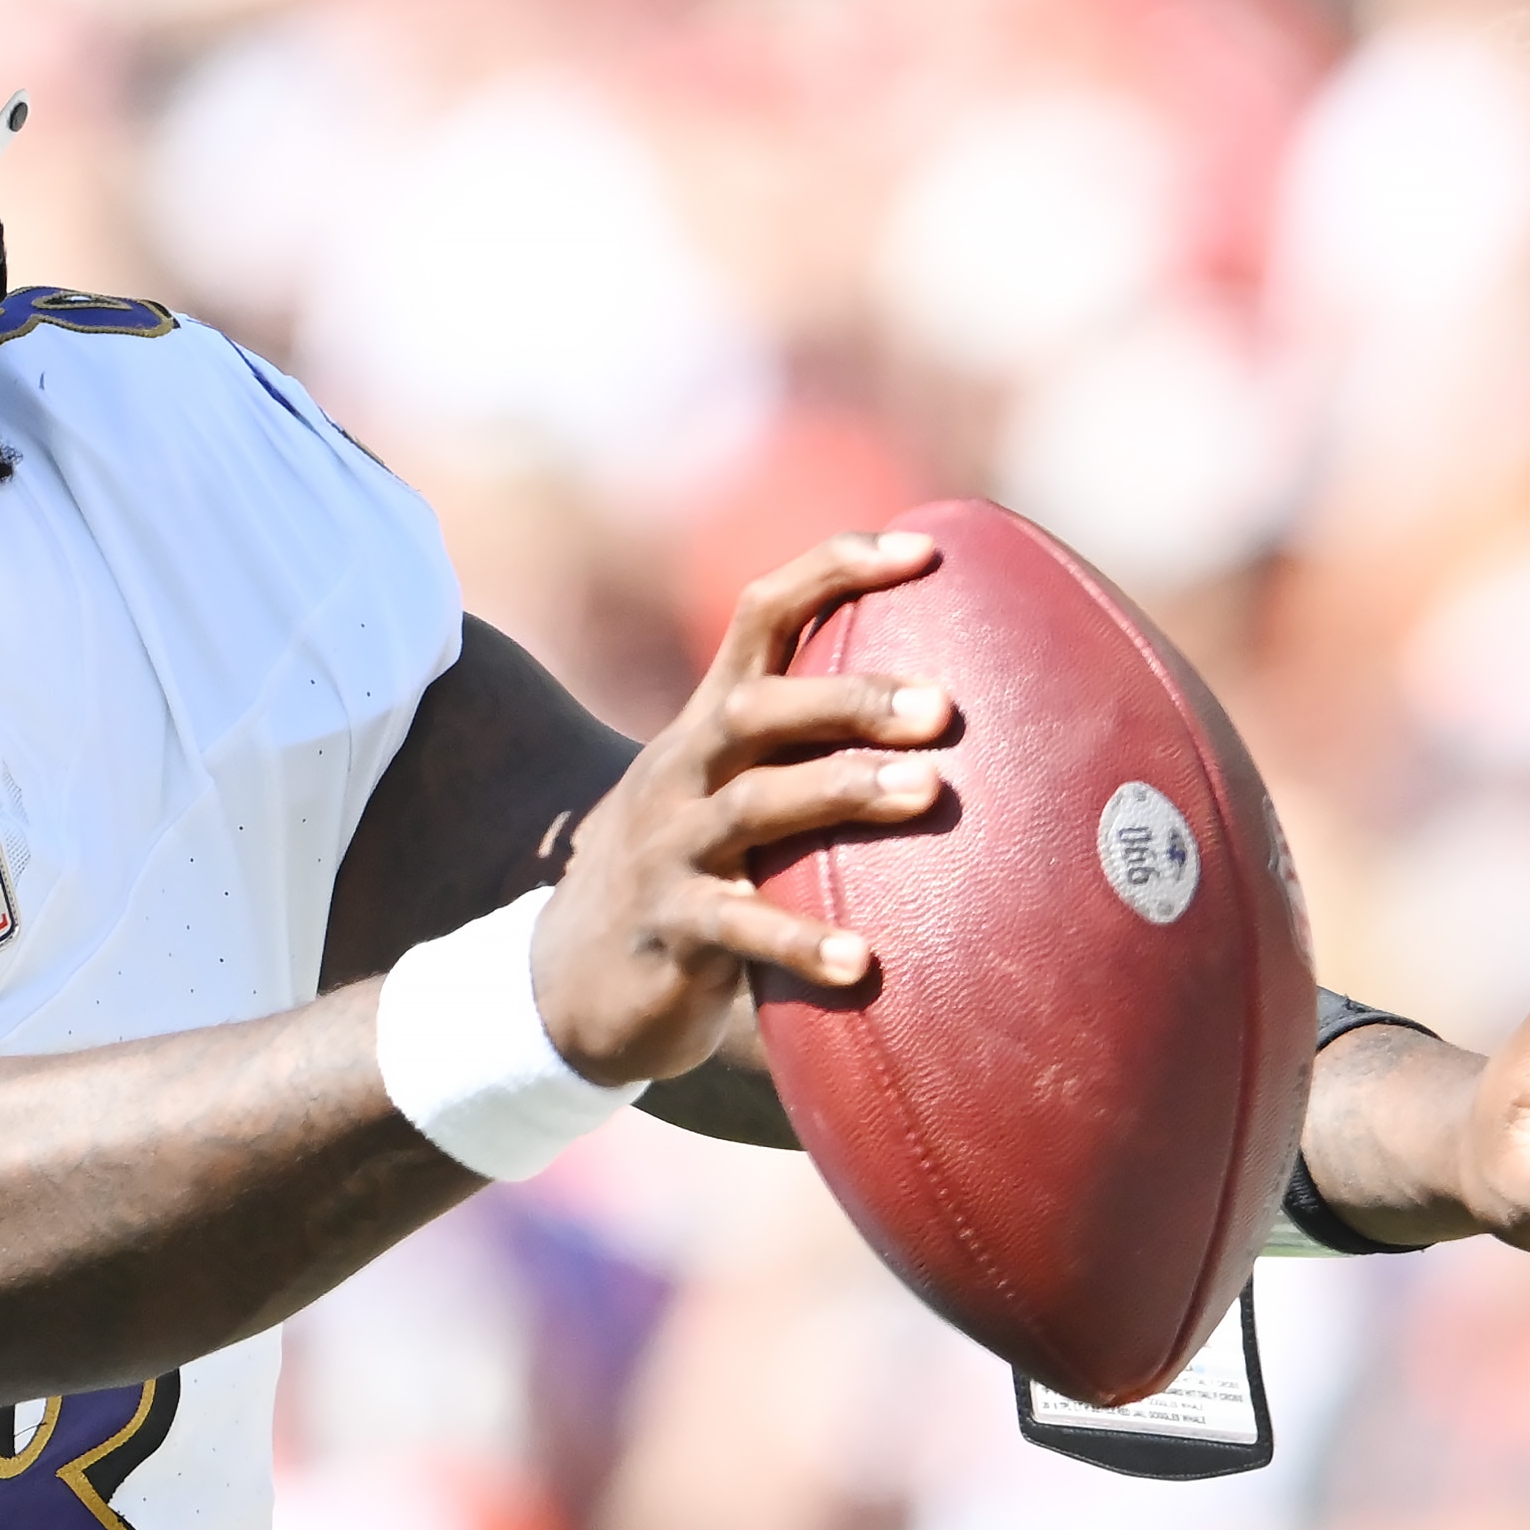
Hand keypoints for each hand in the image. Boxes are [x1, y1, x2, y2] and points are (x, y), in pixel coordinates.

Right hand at [532, 531, 953, 1084]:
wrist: (572, 977)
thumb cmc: (694, 875)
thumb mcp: (734, 797)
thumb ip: (808, 756)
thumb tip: (957, 727)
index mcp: (709, 726)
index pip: (763, 616)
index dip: (835, 571)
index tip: (924, 552)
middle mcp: (683, 771)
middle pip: (758, 708)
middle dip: (850, 698)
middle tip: (941, 706)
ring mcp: (669, 848)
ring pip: (754, 805)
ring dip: (842, 791)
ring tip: (928, 791)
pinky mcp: (668, 927)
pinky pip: (737, 929)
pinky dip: (800, 943)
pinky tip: (862, 964)